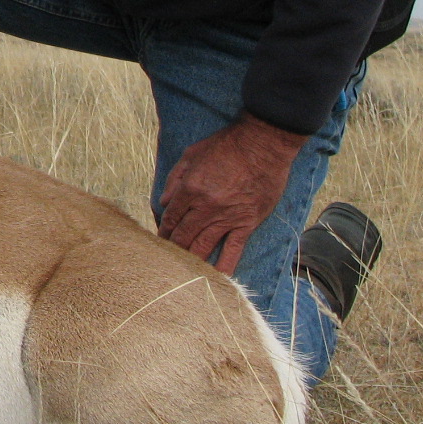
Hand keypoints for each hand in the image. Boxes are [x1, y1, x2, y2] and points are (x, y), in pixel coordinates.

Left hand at [157, 111, 306, 275]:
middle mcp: (206, 207)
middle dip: (173, 248)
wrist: (263, 145)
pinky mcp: (247, 223)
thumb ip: (175, 178)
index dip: (163, 230)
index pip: (171, 217)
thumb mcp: (192, 153)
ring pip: (204, 245)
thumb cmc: (226, 145)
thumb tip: (163, 202)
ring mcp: (227, 217)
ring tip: (183, 271)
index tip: (159, 240)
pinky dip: (225, 265)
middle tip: (166, 259)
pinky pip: (233, 249)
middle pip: (183, 235)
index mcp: (190, 189)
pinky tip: (217, 278)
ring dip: (191, 259)